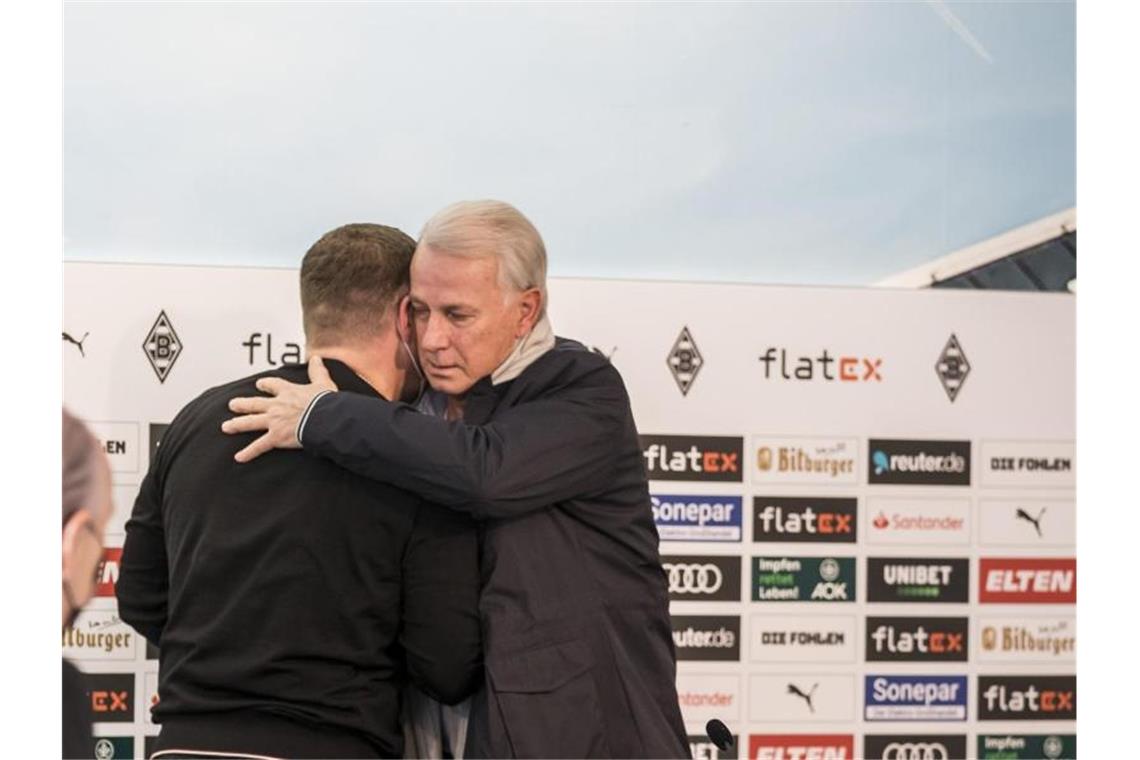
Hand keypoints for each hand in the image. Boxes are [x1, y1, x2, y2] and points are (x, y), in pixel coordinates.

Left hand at [221, 357, 339, 462]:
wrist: (325, 418)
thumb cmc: (326, 402)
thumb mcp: (323, 383)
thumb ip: (317, 371)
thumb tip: (317, 358)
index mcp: (288, 392)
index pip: (273, 385)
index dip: (265, 384)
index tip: (259, 384)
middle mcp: (277, 405)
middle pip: (255, 403)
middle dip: (242, 404)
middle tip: (232, 405)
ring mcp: (274, 421)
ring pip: (251, 422)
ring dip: (237, 425)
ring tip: (226, 426)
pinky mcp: (276, 436)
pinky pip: (259, 446)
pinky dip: (249, 452)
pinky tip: (239, 457)